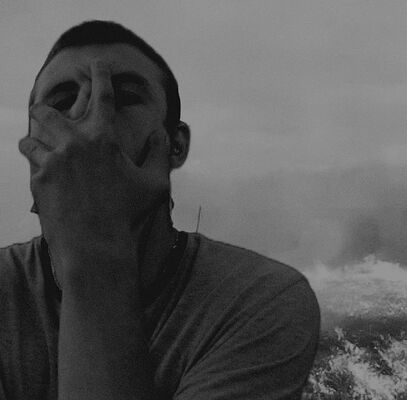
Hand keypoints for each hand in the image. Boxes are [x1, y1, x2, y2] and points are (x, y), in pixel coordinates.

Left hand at [19, 61, 169, 256]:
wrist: (96, 245)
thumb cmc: (129, 214)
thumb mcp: (155, 183)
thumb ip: (160, 152)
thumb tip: (160, 131)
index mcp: (103, 139)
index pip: (103, 97)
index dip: (101, 76)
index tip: (97, 63)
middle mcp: (73, 144)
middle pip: (47, 112)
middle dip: (46, 111)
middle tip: (48, 116)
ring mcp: (51, 162)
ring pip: (29, 138)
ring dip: (35, 140)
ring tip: (40, 146)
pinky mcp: (38, 182)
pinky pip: (29, 163)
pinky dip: (36, 163)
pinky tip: (44, 172)